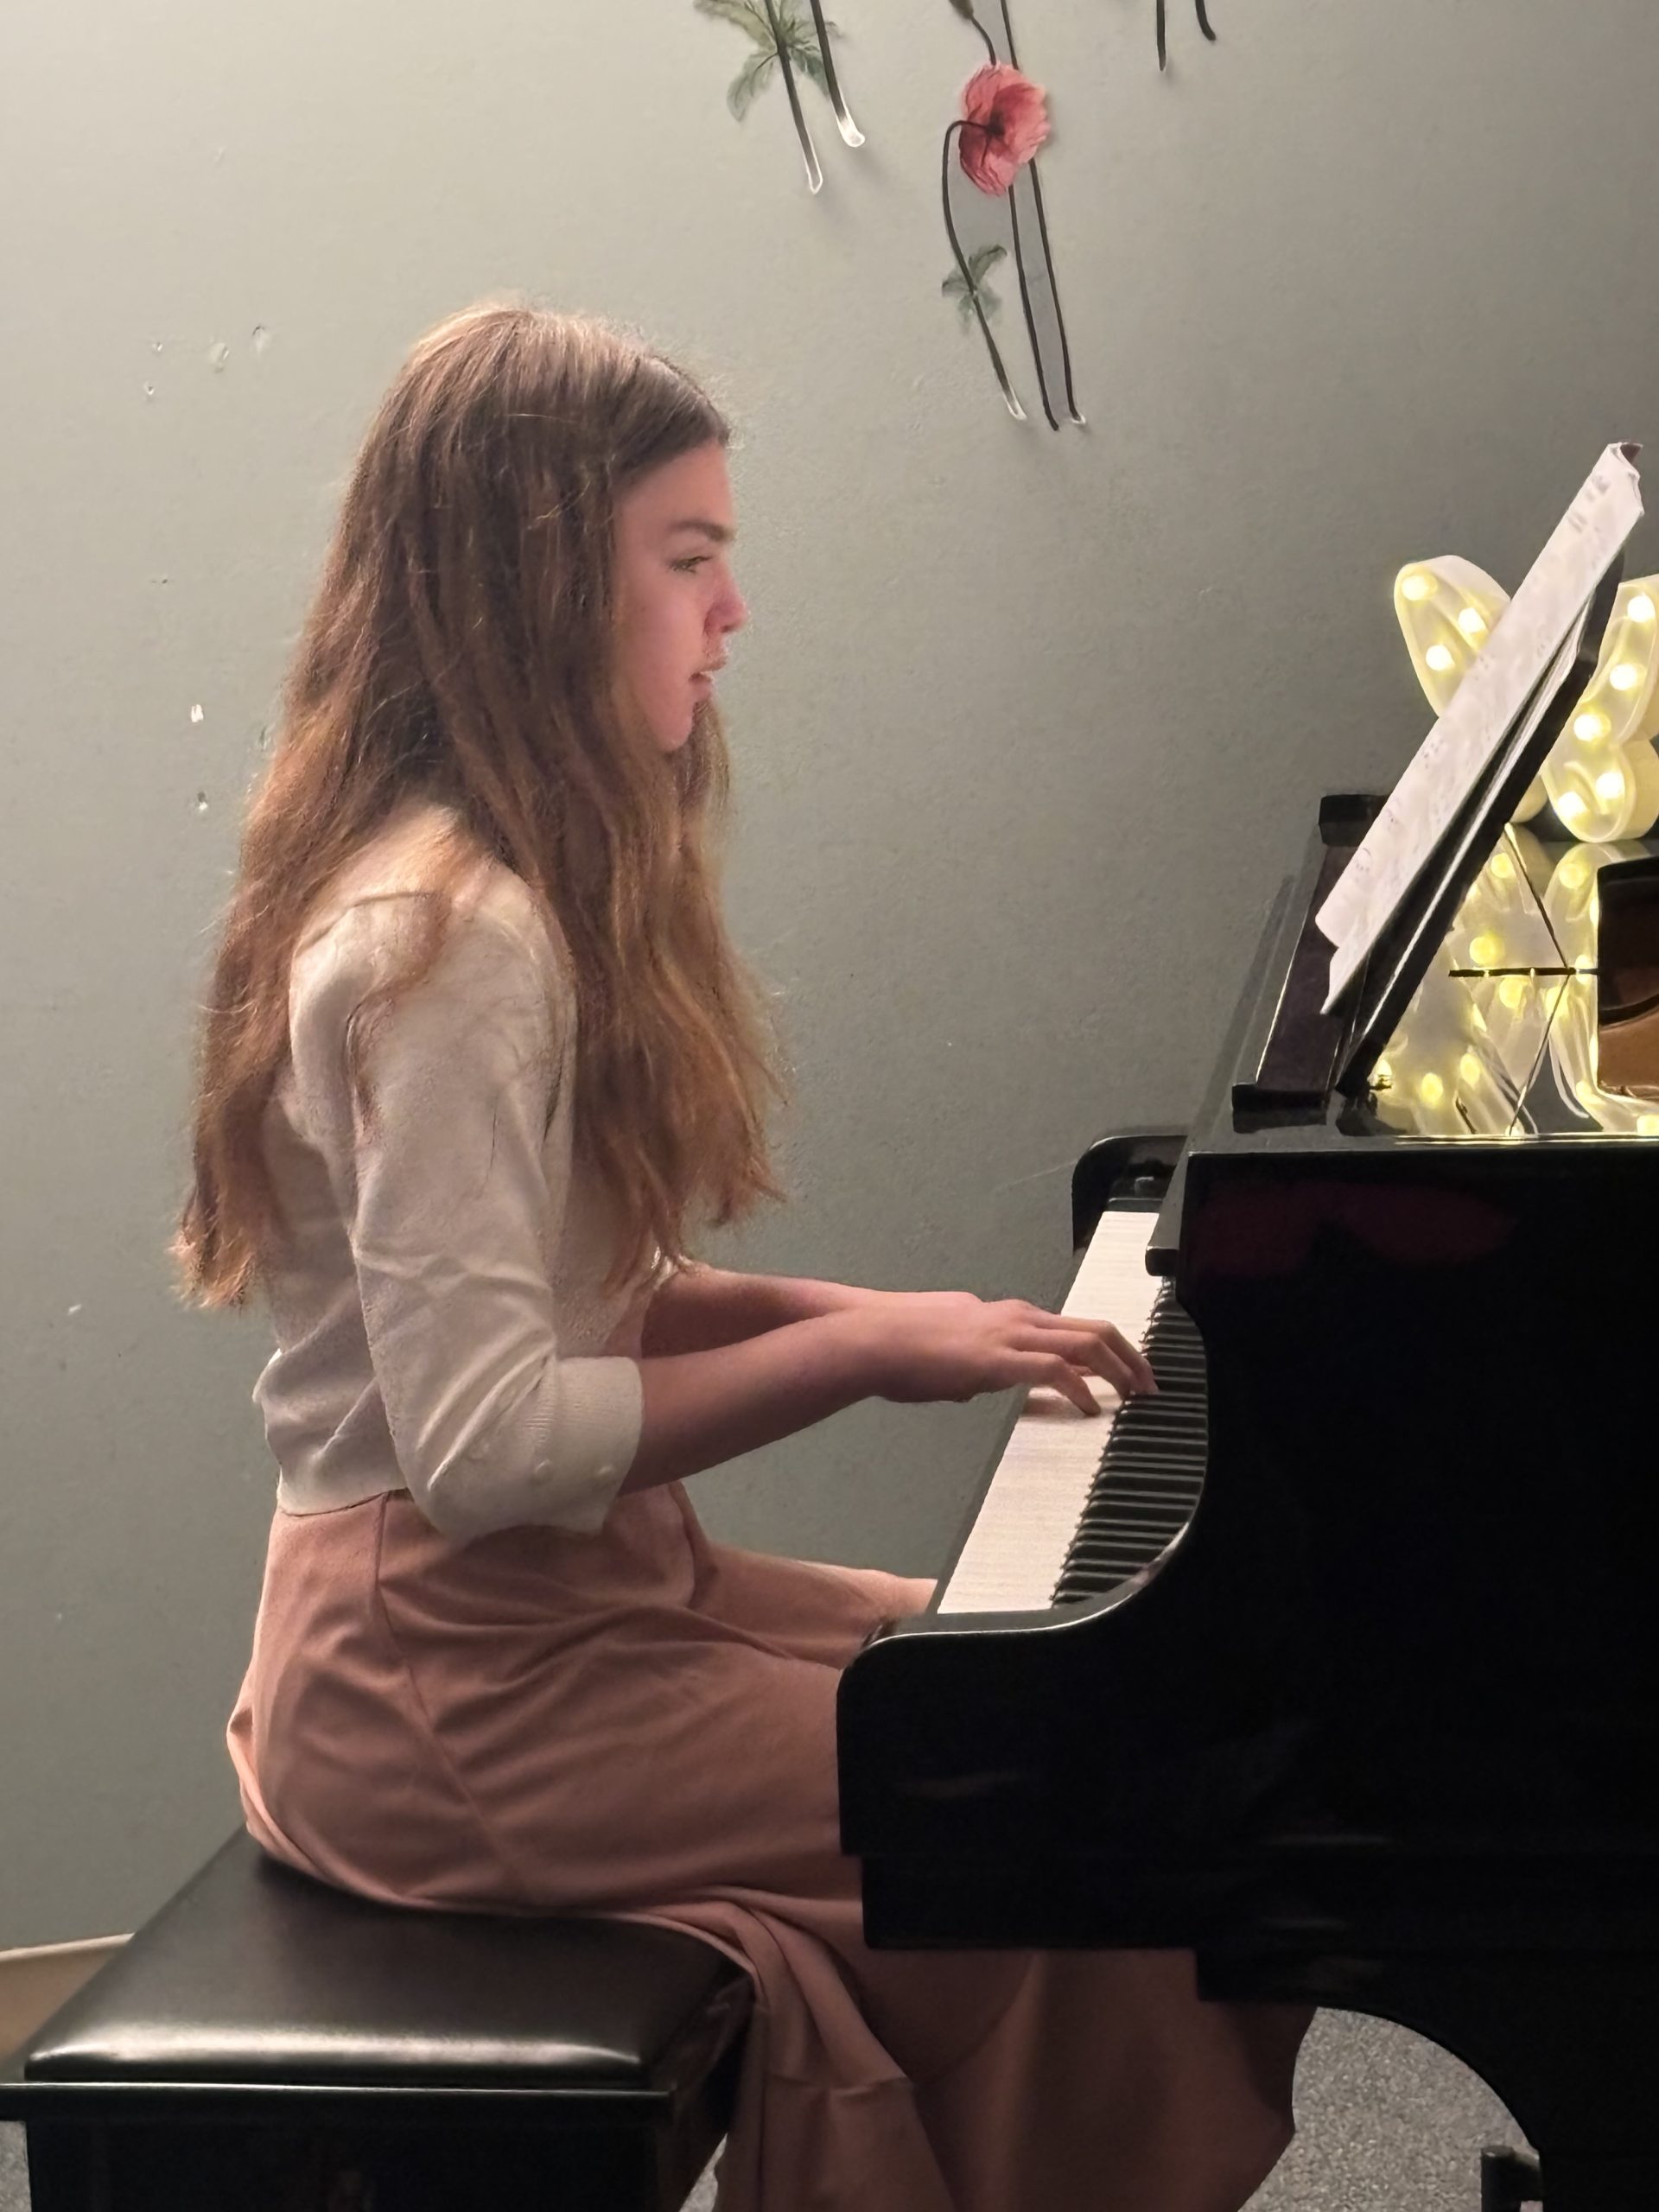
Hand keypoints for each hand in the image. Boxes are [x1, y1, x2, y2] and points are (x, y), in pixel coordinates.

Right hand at [848, 1290, 1156, 1417]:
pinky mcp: (999, 1359)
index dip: (1109, 1349)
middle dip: (1131, 1356)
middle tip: (1151, 1385)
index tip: (1128, 1372)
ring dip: (1119, 1370)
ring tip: (1136, 1396)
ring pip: (1086, 1343)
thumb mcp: (951, 1352)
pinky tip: (1091, 1408)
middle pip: (1095, 1328)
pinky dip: (1082, 1388)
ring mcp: (1010, 1334)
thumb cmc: (902, 1347)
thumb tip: (974, 1380)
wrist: (873, 1338)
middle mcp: (1019, 1317)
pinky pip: (1056, 1370)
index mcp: (1010, 1315)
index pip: (1074, 1327)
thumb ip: (972, 1363)